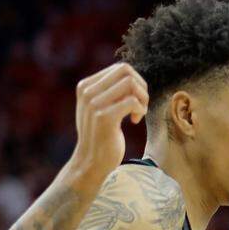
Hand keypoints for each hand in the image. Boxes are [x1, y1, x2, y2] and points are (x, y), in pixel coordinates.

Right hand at [69, 63, 148, 184]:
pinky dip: (141, 110)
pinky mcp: (104, 117)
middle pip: (126, 71)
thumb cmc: (101, 135)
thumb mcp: (99, 108)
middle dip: (141, 87)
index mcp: (86, 86)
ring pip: (131, 84)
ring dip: (142, 99)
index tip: (134, 101)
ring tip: (139, 113)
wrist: (92, 161)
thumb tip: (130, 74)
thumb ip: (109, 91)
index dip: (135, 82)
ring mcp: (94, 103)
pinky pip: (132, 101)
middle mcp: (87, 91)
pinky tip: (135, 121)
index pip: (120, 68)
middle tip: (141, 105)